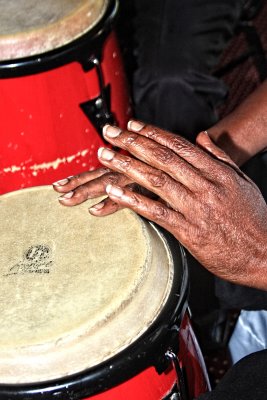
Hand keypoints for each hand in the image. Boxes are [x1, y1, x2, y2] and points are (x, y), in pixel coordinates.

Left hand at [54, 121, 266, 288]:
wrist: (264, 253)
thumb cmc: (254, 219)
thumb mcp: (242, 181)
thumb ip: (220, 157)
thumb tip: (201, 136)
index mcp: (217, 172)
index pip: (178, 145)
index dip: (152, 133)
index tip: (132, 125)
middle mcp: (204, 185)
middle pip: (162, 157)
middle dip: (132, 142)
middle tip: (109, 133)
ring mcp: (195, 207)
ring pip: (155, 180)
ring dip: (126, 165)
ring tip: (105, 156)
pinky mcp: (188, 230)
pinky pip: (155, 212)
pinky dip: (133, 200)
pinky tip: (115, 192)